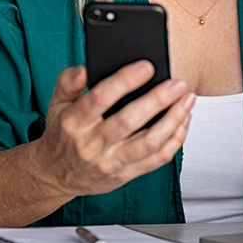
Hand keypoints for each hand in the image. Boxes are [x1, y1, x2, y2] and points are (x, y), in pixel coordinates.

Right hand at [35, 63, 193, 199]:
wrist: (55, 175)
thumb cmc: (62, 133)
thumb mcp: (56, 103)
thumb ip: (69, 81)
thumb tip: (85, 68)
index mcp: (75, 122)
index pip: (100, 98)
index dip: (125, 81)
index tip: (147, 67)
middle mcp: (93, 144)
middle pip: (129, 121)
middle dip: (158, 100)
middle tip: (177, 83)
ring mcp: (111, 162)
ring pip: (148, 143)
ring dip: (173, 120)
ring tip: (187, 99)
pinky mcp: (125, 175)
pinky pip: (156, 160)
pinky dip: (175, 140)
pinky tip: (183, 121)